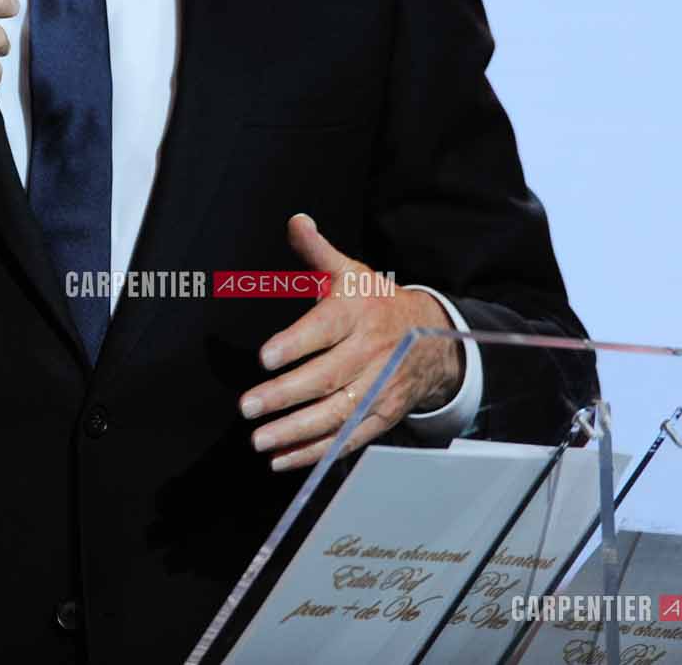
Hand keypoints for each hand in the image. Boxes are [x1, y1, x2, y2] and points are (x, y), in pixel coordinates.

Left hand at [237, 213, 463, 472]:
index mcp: (358, 314)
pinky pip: (348, 438)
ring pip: (336, 415)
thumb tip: (296, 221)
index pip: (325, 329)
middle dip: (285, 395)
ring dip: (296, 431)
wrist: (434, 339)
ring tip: (259, 439)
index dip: (296, 343)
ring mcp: (379, 388)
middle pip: (326, 378)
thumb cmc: (377, 302)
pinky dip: (315, 452)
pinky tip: (282, 459)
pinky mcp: (382, 415)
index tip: (265, 356)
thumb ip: (317, 251)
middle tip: (248, 406)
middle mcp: (371, 353)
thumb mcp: (351, 272)